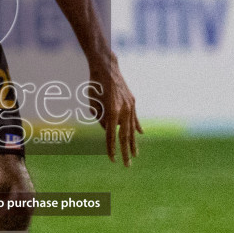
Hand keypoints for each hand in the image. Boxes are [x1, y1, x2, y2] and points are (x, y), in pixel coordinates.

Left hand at [86, 52, 141, 166]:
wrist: (107, 66)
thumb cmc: (95, 85)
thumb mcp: (93, 104)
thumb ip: (101, 119)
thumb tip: (110, 130)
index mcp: (112, 111)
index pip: (111, 136)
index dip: (111, 149)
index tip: (112, 160)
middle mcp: (124, 110)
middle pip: (125, 136)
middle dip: (125, 152)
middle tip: (127, 165)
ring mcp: (130, 105)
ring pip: (132, 129)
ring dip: (133, 143)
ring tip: (134, 155)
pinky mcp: (132, 101)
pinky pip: (135, 117)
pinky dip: (137, 126)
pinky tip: (140, 134)